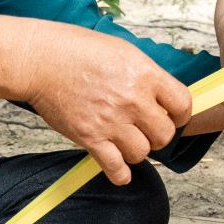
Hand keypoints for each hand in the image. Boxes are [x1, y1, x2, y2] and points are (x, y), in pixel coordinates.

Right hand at [22, 25, 192, 185]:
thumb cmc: (76, 50)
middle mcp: (133, 100)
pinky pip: (116, 168)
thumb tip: (159, 93)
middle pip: (165, 134)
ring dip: (136, 150)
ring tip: (125, 141)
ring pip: (142, 153)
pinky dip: (120, 174)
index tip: (172, 116)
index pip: (182, 104)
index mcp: (145, 75)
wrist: (40, 60)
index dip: (179, 114)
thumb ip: (145, 74)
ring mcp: (112, 121)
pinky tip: (119, 169)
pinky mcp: (91, 138)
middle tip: (144, 128)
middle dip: (157, 134)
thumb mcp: (122, 50)